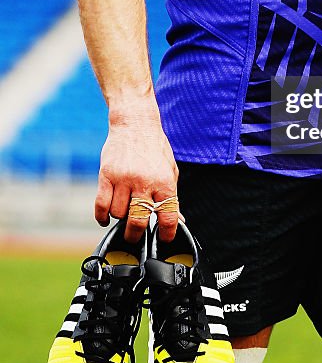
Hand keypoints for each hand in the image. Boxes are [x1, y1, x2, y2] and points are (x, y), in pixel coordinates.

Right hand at [95, 110, 178, 243]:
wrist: (135, 123)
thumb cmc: (155, 148)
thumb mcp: (170, 170)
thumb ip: (171, 196)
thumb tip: (178, 220)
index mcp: (164, 181)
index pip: (168, 215)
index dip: (167, 232)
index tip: (164, 238)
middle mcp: (144, 181)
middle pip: (138, 220)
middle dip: (136, 235)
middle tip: (135, 236)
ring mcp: (123, 179)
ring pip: (118, 214)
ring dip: (120, 218)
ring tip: (124, 211)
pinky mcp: (106, 175)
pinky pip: (101, 205)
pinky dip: (102, 217)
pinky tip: (106, 218)